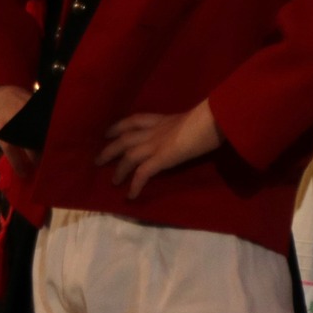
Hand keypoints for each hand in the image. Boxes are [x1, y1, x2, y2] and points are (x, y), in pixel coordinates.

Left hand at [96, 102, 220, 198]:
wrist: (213, 118)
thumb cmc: (211, 116)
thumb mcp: (194, 119)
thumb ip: (187, 126)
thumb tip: (192, 133)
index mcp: (163, 120)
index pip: (135, 120)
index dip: (119, 126)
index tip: (109, 132)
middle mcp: (155, 130)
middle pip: (124, 138)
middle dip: (110, 149)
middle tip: (98, 160)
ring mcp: (156, 144)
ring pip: (129, 156)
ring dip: (119, 170)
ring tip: (113, 182)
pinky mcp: (162, 158)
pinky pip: (143, 173)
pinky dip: (135, 184)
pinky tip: (131, 195)